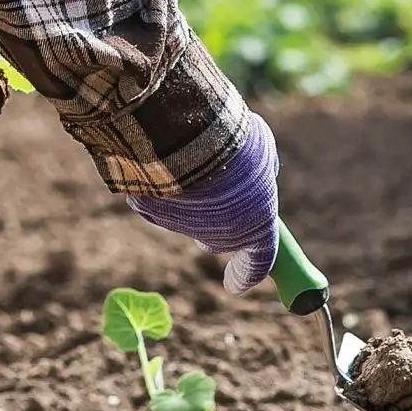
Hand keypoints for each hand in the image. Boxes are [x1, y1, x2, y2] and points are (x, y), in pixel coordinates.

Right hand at [123, 117, 279, 293]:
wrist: (184, 125)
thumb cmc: (233, 140)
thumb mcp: (263, 150)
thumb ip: (263, 172)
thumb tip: (258, 177)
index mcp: (255, 227)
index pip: (257, 264)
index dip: (246, 275)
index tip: (234, 285)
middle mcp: (218, 235)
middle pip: (217, 240)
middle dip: (217, 227)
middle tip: (217, 199)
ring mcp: (179, 224)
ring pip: (187, 218)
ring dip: (193, 198)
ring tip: (195, 159)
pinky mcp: (148, 207)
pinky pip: (160, 201)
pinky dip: (165, 187)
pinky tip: (169, 160)